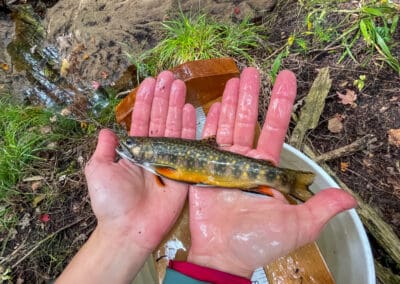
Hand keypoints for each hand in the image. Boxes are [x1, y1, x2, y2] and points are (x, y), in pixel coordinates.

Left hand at [86, 71, 195, 251]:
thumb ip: (104, 149)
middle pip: (160, 119)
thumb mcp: (98, 170)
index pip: (141, 119)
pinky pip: (187, 146)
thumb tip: (105, 129)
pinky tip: (190, 110)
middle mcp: (153, 151)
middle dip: (163, 97)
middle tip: (170, 76)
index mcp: (134, 150)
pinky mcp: (183, 171)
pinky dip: (189, 128)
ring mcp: (169, 159)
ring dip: (176, 106)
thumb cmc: (111, 202)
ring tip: (180, 85)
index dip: (145, 100)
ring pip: (173, 128)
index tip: (150, 81)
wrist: (129, 229)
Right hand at [187, 68, 356, 277]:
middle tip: (252, 70)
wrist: (223, 253)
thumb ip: (320, 208)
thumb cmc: (259, 241)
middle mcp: (246, 161)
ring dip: (230, 102)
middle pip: (250, 120)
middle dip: (252, 95)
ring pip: (228, 125)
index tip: (285, 79)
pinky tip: (210, 105)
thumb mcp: (297, 226)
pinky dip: (208, 122)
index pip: (276, 128)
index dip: (281, 103)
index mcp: (267, 169)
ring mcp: (223, 162)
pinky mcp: (203, 168)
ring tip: (233, 79)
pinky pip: (206, 140)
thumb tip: (350, 198)